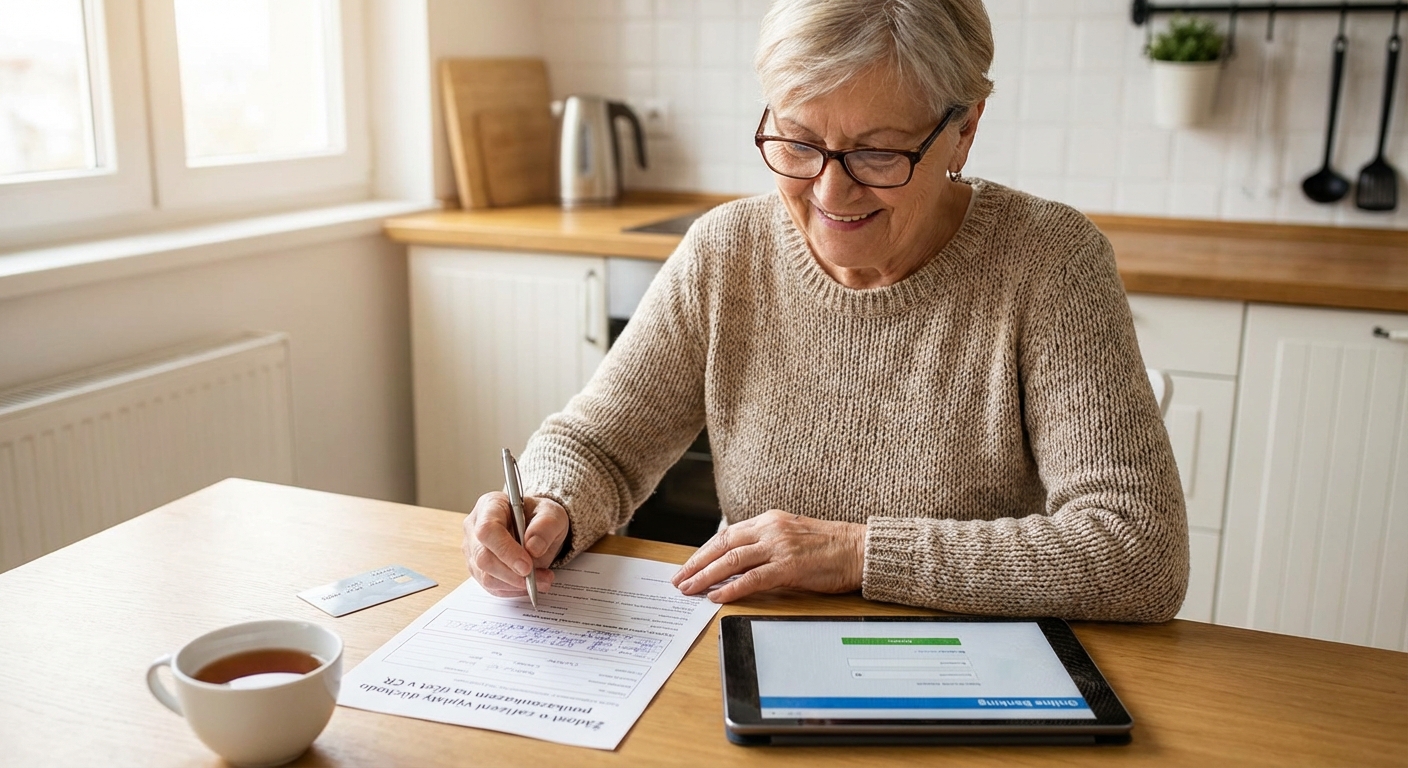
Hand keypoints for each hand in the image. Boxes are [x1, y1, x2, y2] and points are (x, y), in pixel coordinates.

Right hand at [462, 492, 568, 597]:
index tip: (527, 566)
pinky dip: (513, 589)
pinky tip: (530, 583)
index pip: (487, 530)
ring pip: (486, 576)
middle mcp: (475, 527)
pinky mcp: (478, 569)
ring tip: (541, 580)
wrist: (537, 527)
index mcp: (490, 506)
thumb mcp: (553, 514)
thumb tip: (533, 548)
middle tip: (540, 578)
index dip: (506, 550)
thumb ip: (545, 527)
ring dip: (515, 584)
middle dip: (513, 574)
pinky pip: (492, 586)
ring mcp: (473, 550)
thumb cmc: (540, 516)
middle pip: (483, 557)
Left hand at [670, 510, 865, 602]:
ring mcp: (779, 547)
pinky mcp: (789, 566)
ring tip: (689, 589)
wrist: (860, 549)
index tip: (689, 565)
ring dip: (706, 576)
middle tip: (678, 579)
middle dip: (696, 563)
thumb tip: (738, 564)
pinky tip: (717, 597)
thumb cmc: (830, 547)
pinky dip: (731, 588)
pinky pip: (753, 578)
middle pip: (722, 545)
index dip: (704, 551)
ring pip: (732, 560)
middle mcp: (770, 529)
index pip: (727, 535)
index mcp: (769, 520)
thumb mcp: (792, 537)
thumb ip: (766, 545)